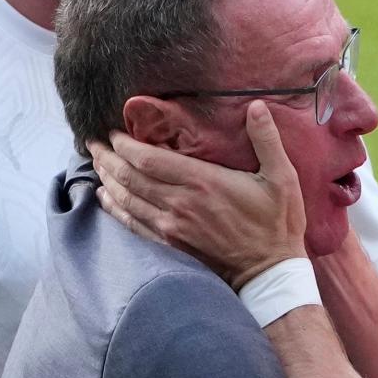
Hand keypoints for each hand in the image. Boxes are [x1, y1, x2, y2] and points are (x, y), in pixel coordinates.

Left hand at [88, 100, 306, 290]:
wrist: (269, 272)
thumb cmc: (277, 223)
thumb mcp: (282, 177)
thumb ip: (267, 140)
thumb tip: (256, 106)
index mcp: (203, 183)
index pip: (149, 159)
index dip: (126, 144)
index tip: (115, 132)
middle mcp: (180, 204)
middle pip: (130, 177)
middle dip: (108, 157)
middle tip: (94, 142)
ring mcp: (172, 227)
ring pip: (127, 199)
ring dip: (107, 179)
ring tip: (96, 163)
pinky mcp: (171, 245)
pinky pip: (132, 225)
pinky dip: (114, 209)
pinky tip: (105, 198)